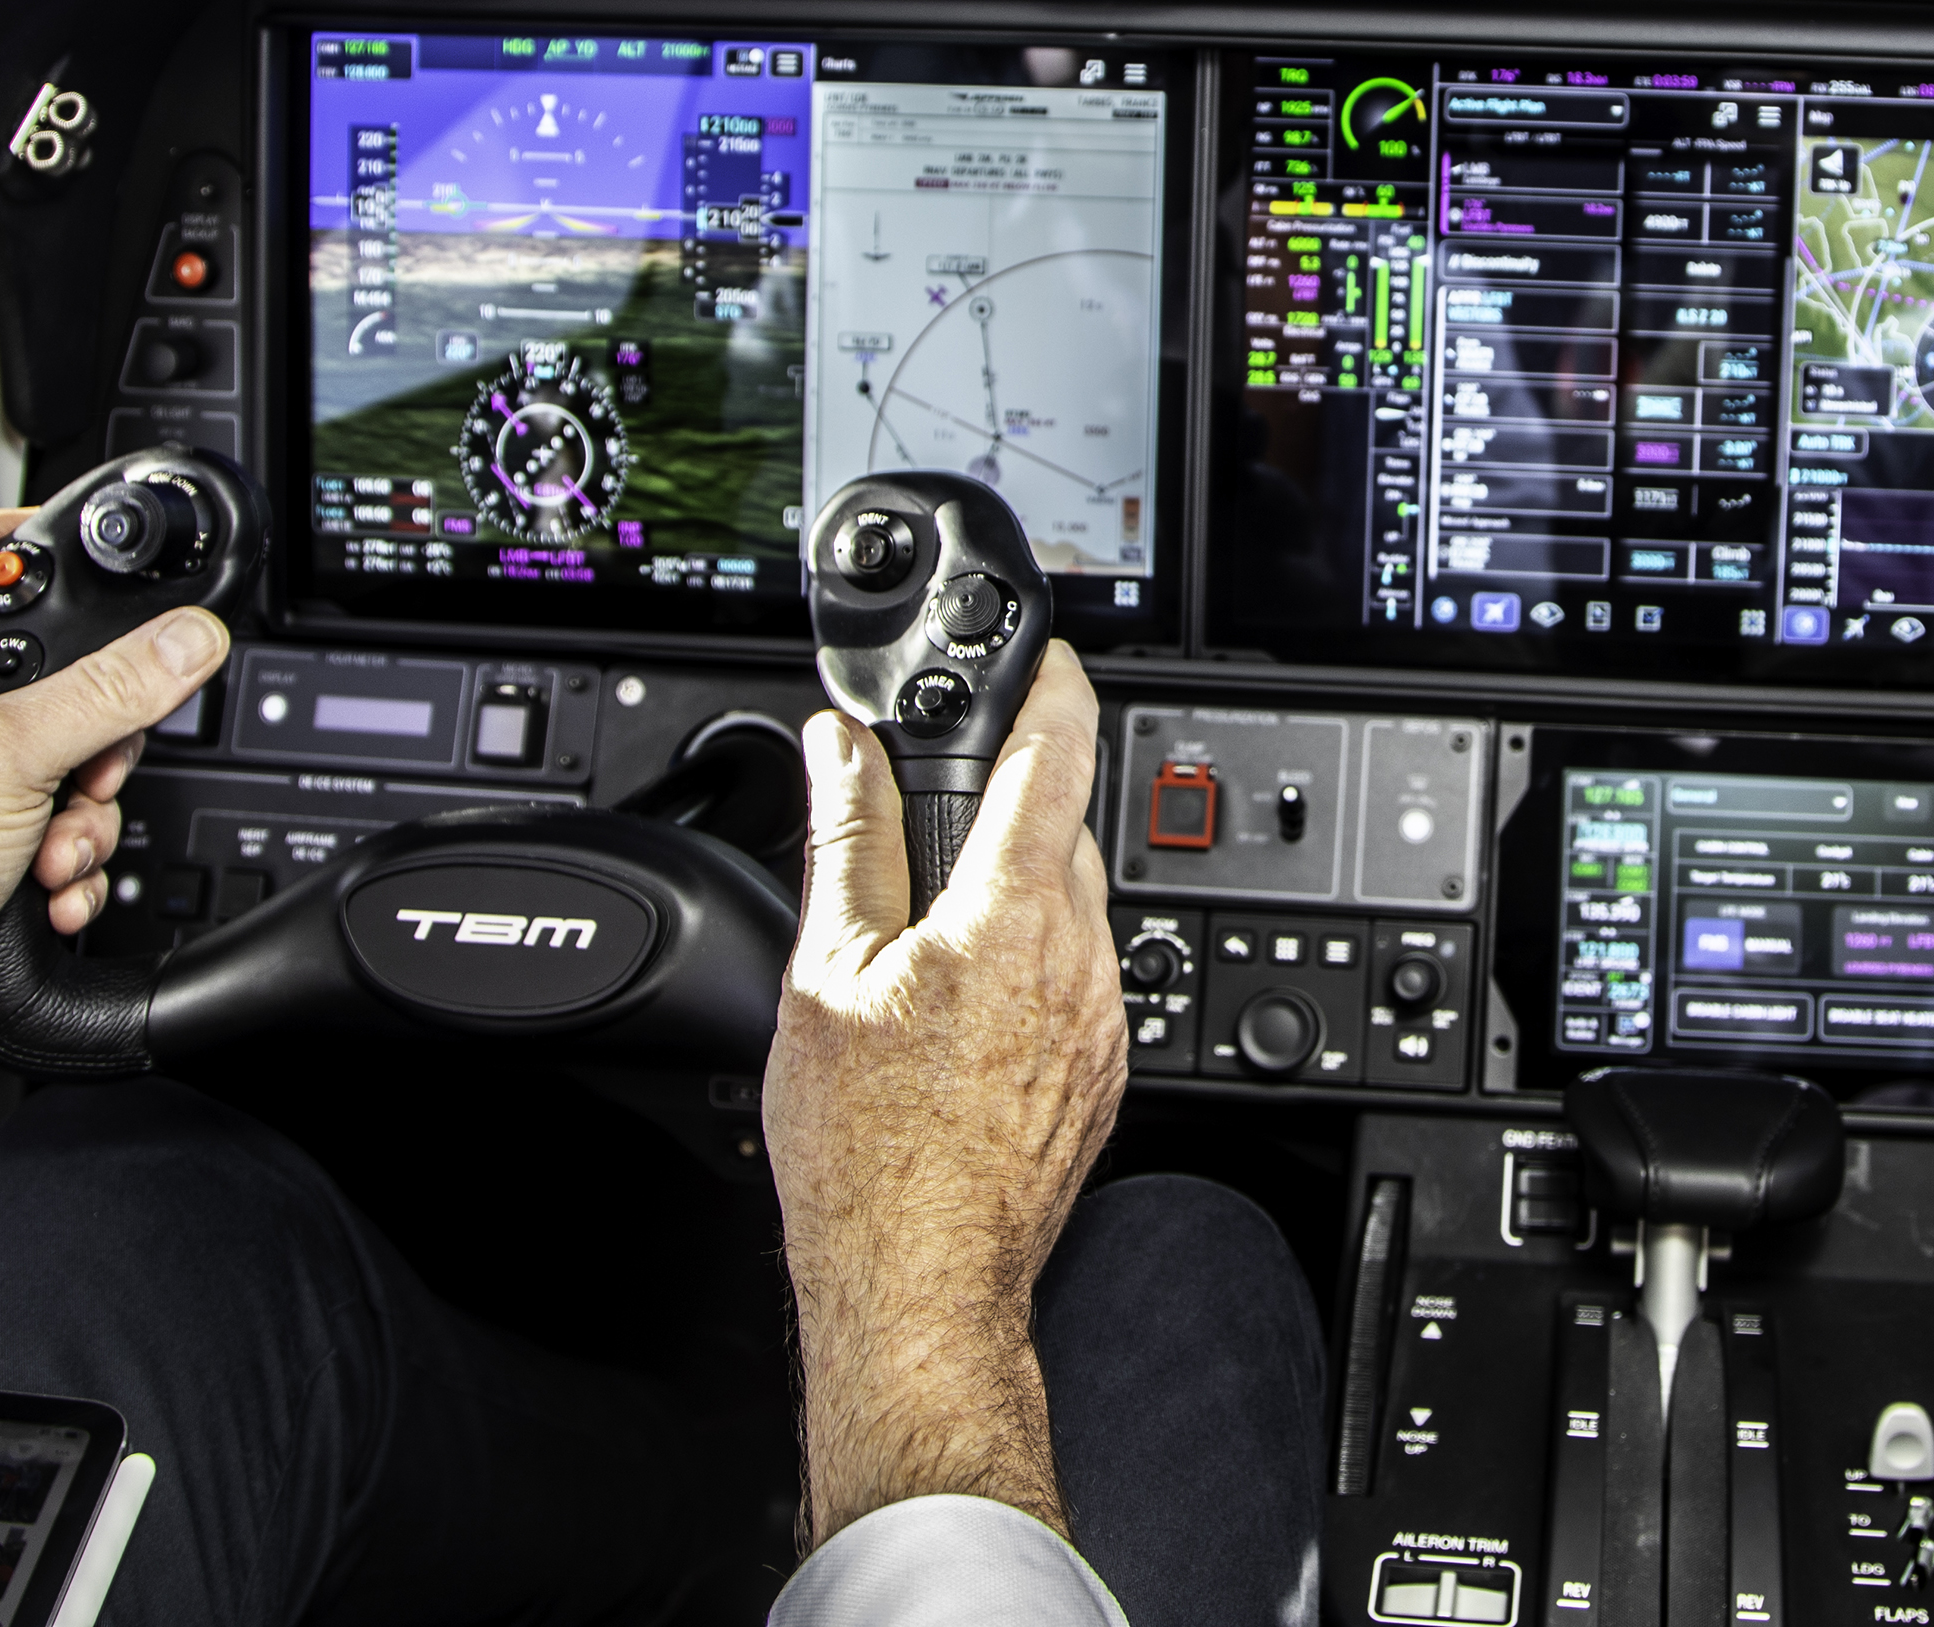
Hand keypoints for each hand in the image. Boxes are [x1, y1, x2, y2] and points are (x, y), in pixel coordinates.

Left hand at [0, 512, 228, 1141]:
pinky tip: (44, 890)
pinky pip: (32, 831)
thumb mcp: (9, 759)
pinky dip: (54, 863)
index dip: (28, 535)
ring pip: (46, 765)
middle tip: (95, 761)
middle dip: (91, 733)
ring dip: (77, 816)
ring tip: (56, 850)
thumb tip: (186, 636)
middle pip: (37, 674)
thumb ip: (108, 690)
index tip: (90, 549)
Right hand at [764, 644, 1124, 1546]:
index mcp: (1013, 911)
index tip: (1035, 650)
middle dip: (1004, 806)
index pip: (1057, 748)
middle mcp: (1082, 955)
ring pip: (1073, 904)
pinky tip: (962, 1014)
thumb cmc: (867, 1156)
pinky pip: (1080, 977)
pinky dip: (1030, 965)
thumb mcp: (827, 972)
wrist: (920, 1285)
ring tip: (930, 945)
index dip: (1048, 681)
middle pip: (1063, 826)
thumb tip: (839, 748)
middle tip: (931, 819)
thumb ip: (845, 840)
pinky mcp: (1106, 1067)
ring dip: (1014, 893)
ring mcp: (1104, 1015)